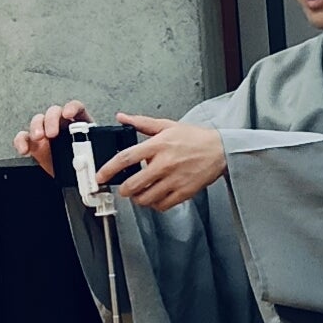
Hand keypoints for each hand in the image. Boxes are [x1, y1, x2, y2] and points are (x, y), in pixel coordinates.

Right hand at [18, 100, 89, 175]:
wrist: (75, 178)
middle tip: (52, 133)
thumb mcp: (94, 158)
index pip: (76, 108)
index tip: (69, 114)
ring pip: (38, 120)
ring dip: (36, 127)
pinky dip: (21, 141)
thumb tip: (91, 158)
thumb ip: (92, 155)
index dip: (72, 108)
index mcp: (79, 123)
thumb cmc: (86, 165)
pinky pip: (24, 137)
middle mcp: (62, 125)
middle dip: (51, 120)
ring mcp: (46, 133)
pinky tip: (24, 149)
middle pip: (54, 112)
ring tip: (38, 137)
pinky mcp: (34, 144)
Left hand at [103, 112, 227, 209]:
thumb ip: (142, 123)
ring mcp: (174, 179)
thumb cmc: (195, 138)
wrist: (221, 150)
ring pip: (146, 198)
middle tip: (125, 188)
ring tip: (140, 193)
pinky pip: (162, 205)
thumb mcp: (168, 125)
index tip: (100, 176)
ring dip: (138, 198)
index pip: (126, 158)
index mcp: (158, 145)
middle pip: (133, 184)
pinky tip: (156, 197)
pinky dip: (155, 204)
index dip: (109, 169)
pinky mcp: (184, 192)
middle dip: (124, 189)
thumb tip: (123, 117)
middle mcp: (164, 163)